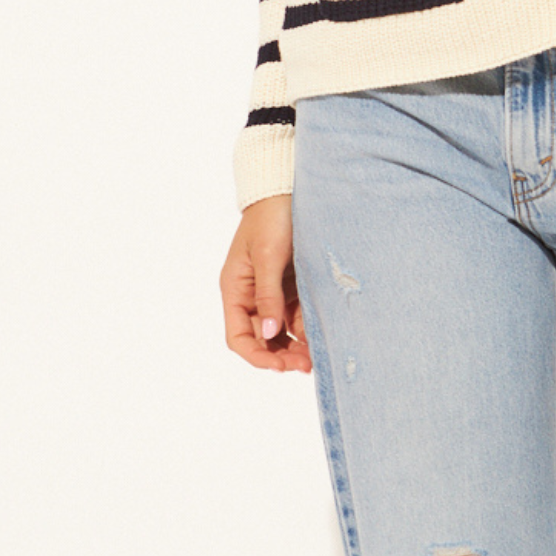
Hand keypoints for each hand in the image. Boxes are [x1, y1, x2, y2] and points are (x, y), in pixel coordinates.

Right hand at [219, 194, 312, 373]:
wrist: (287, 189)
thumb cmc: (271, 217)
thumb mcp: (268, 257)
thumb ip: (268, 295)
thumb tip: (269, 333)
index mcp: (235, 289)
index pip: (238, 337)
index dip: (257, 356)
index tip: (280, 366)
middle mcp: (250, 295)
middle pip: (262, 338)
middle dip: (281, 355)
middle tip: (306, 366)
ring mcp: (271, 291)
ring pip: (281, 330)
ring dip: (296, 345)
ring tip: (316, 354)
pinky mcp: (290, 285)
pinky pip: (296, 314)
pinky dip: (306, 327)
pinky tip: (319, 333)